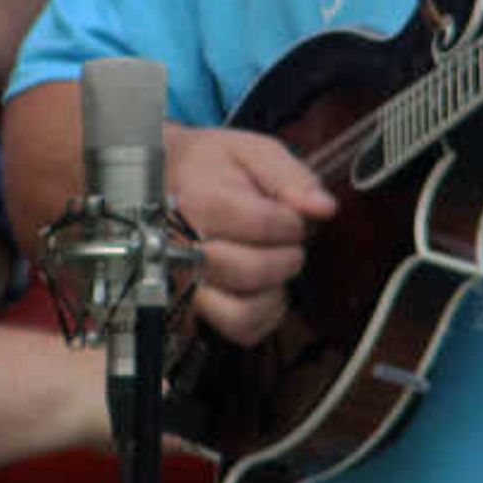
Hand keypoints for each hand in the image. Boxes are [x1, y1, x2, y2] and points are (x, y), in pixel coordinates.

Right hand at [165, 124, 337, 346]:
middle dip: (287, 255)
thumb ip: (290, 176)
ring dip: (274, 290)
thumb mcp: (250, 152)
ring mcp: (182, 285)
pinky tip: (263, 287)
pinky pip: (239, 330)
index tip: (288, 212)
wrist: (159, 182)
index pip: (262, 224)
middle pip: (252, 270)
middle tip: (285, 239)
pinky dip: (264, 313)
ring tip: (271, 263)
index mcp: (197, 199)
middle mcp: (181, 247)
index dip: (292, 222)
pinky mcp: (190, 312)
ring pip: (242, 311)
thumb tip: (323, 207)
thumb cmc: (212, 168)